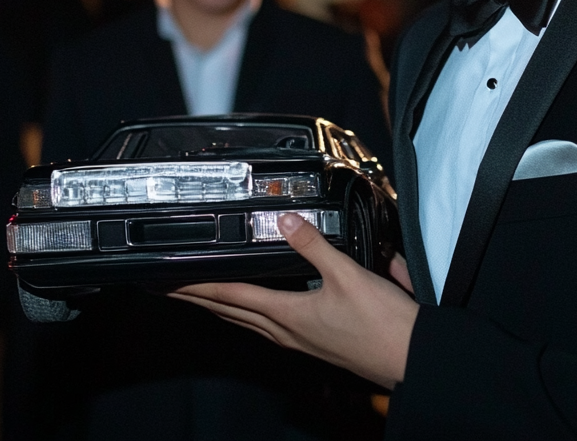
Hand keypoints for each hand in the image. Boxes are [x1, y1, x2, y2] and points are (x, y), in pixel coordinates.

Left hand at [171, 213, 418, 388]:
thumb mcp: (348, 274)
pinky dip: (248, 314)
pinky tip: (255, 311)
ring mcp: (298, 340)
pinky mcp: (313, 342)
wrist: (408, 356)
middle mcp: (286, 331)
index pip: (230, 294)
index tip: (169, 280)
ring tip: (199, 297)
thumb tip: (285, 219)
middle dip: (196, 298)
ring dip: (219, 307)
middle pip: (229, 311)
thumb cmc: (382, 323)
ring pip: (246, 321)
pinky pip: (267, 327)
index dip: (197, 284)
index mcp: (288, 315)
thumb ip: (314, 244)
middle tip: (167, 288)